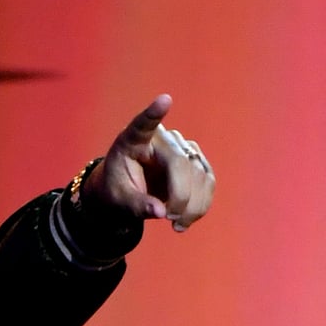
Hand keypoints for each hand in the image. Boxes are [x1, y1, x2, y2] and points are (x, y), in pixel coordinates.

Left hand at [83, 95, 215, 231]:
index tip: (164, 100)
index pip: (143, 125)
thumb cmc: (117, 191)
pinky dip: (201, 204)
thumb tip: (161, 212)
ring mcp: (182, 148)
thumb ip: (137, 205)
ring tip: (176, 224)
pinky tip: (186, 220)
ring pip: (200, 175)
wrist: (127, 193)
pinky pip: (208, 182)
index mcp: (132, 141)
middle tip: (170, 219)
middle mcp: (161, 139)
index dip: (154, 114)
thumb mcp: (118, 201)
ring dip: (193, 206)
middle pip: (180, 163)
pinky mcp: (196, 162)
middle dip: (180, 196)